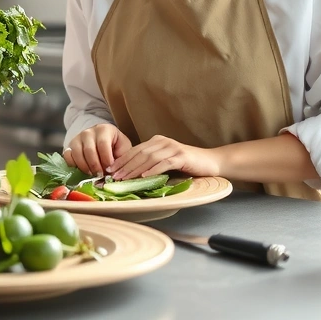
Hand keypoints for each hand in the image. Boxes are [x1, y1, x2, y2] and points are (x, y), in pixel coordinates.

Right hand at [65, 124, 131, 176]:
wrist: (104, 141)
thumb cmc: (115, 146)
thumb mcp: (123, 149)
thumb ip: (121, 159)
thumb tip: (115, 173)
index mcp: (104, 129)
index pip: (103, 144)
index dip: (106, 160)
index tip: (110, 170)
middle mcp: (88, 132)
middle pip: (89, 151)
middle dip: (96, 166)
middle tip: (101, 176)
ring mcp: (77, 138)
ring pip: (77, 154)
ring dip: (85, 168)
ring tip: (93, 175)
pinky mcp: (69, 146)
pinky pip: (68, 156)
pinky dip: (74, 166)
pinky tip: (82, 171)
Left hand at [106, 135, 220, 179]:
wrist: (210, 162)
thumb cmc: (187, 165)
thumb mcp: (166, 162)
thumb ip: (151, 164)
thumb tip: (132, 175)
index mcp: (157, 141)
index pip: (135, 150)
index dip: (121, 160)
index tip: (110, 170)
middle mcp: (163, 142)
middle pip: (139, 154)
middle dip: (124, 165)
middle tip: (113, 176)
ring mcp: (172, 148)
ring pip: (149, 158)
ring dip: (135, 169)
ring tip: (124, 178)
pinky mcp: (181, 156)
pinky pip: (164, 163)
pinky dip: (153, 170)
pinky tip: (144, 176)